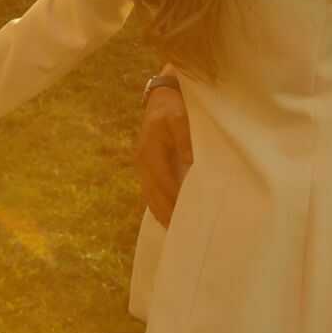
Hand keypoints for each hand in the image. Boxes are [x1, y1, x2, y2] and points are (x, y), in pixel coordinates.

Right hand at [137, 83, 192, 226]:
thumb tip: (189, 161)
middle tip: (181, 231)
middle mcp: (143, 163)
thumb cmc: (172, 109)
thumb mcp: (179, 118)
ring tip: (174, 231)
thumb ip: (184, 138)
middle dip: (166, 212)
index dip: (173, 198)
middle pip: (154, 194)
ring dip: (160, 213)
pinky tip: (165, 217)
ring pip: (150, 196)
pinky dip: (156, 206)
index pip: (163, 181)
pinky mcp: (147, 168)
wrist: (160, 101)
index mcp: (150, 152)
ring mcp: (143, 167)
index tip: (185, 213)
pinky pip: (150, 192)